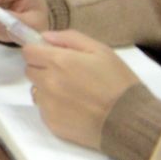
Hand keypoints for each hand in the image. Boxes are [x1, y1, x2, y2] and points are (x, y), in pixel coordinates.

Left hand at [26, 32, 143, 150]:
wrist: (131, 121)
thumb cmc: (118, 82)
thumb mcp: (101, 51)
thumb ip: (70, 38)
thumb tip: (45, 36)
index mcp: (58, 61)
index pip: (28, 51)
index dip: (39, 52)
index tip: (50, 56)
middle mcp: (48, 82)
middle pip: (30, 70)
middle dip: (43, 70)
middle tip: (66, 75)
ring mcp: (48, 105)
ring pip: (36, 91)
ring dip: (47, 89)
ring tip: (72, 94)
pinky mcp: (52, 123)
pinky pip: (44, 110)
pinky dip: (54, 107)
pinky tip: (74, 109)